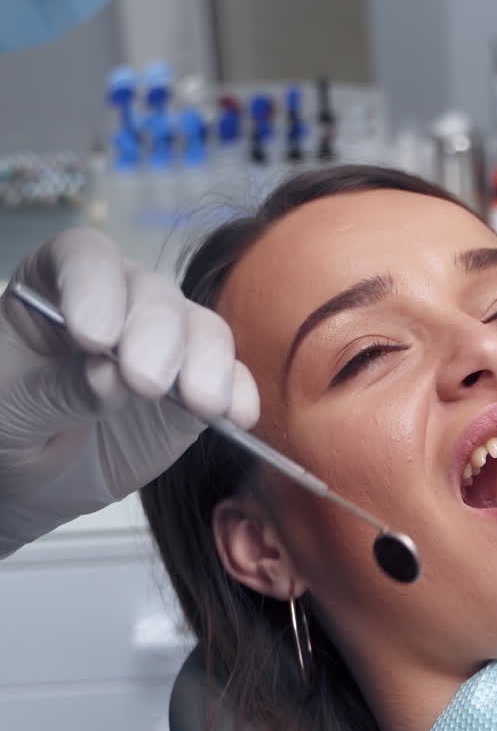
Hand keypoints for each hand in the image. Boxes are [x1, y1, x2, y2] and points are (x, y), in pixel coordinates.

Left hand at [0, 228, 257, 553]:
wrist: (34, 473)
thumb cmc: (8, 422)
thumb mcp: (11, 407)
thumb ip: (59, 389)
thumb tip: (110, 376)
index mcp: (58, 284)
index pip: (86, 256)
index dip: (96, 286)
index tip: (94, 337)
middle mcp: (120, 301)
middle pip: (154, 294)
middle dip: (157, 336)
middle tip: (147, 382)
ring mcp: (166, 342)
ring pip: (202, 328)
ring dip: (207, 363)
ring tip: (203, 403)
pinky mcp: (198, 383)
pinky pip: (231, 377)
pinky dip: (240, 393)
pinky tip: (238, 415)